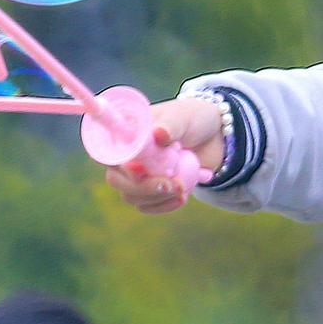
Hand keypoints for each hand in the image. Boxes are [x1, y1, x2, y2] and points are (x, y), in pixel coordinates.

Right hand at [107, 95, 225, 214]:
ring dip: (157, 197)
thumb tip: (158, 134)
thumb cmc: (192, 119)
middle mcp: (126, 156)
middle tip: (171, 184)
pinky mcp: (152, 191)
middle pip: (116, 180)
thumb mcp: (182, 117)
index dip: (119, 165)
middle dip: (142, 187)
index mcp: (125, 134)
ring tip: (183, 187)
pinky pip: (148, 206)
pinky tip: (182, 198)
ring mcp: (137, 176)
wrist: (214, 137)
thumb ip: (170, 125)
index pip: (108, 152)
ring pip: (132, 197)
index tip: (140, 170)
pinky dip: (164, 205)